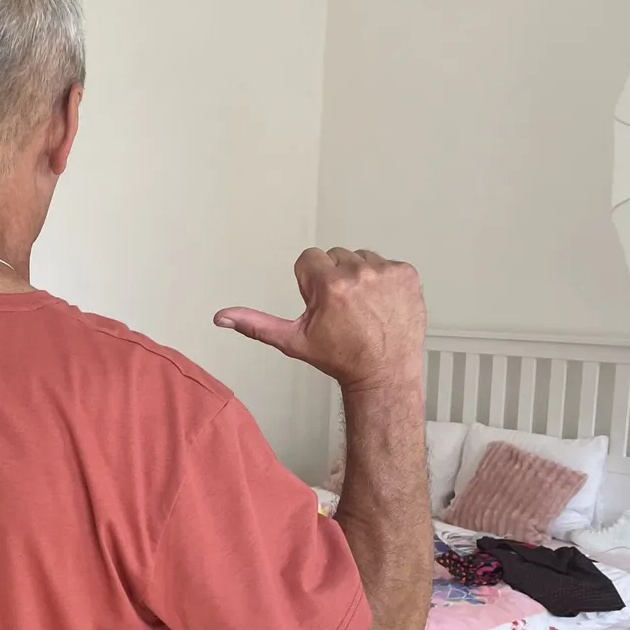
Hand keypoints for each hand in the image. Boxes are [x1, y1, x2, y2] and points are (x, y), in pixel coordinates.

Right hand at [214, 248, 425, 389]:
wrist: (383, 372)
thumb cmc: (338, 358)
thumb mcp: (293, 341)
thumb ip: (255, 324)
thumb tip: (222, 317)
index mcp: (329, 284)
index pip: (309, 259)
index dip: (310, 283)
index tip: (322, 305)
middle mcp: (358, 272)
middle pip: (335, 256)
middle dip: (334, 277)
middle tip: (342, 309)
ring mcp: (386, 272)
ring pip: (361, 257)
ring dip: (359, 276)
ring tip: (362, 307)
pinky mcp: (407, 274)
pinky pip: (387, 264)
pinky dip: (383, 281)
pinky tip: (380, 305)